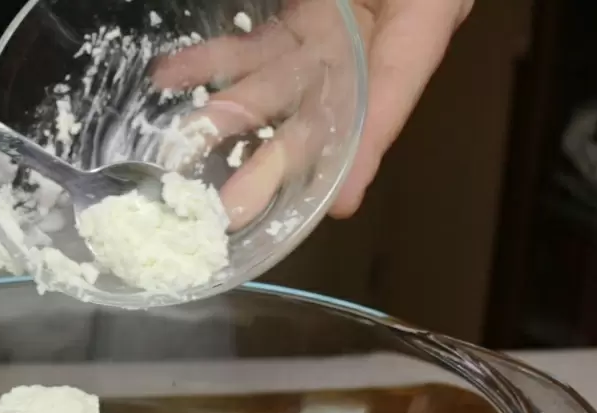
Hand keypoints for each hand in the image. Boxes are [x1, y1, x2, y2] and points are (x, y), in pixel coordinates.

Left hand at [152, 0, 472, 226]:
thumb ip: (386, 26)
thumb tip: (330, 98)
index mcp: (424, 12)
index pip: (398, 85)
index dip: (368, 143)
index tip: (339, 200)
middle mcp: (377, 31)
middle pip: (330, 103)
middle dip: (279, 156)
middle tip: (236, 207)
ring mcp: (336, 24)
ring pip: (282, 78)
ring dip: (231, 111)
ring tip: (185, 142)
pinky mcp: (305, 13)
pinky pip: (256, 42)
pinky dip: (213, 61)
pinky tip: (172, 76)